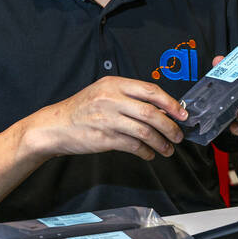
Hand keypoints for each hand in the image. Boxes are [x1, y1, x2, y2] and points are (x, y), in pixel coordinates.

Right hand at [25, 76, 187, 161]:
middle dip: (170, 127)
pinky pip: (133, 146)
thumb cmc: (82, 109)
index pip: (151, 91)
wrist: (55, 125)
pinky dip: (146, 152)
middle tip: (178, 135)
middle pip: (152, 113)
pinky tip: (150, 154)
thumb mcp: (104, 92)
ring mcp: (109, 119)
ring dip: (161, 143)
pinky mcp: (105, 138)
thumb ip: (129, 97)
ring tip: (168, 149)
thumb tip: (161, 110)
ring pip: (145, 132)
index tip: (182, 114)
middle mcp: (112, 99)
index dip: (170, 103)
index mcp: (115, 84)